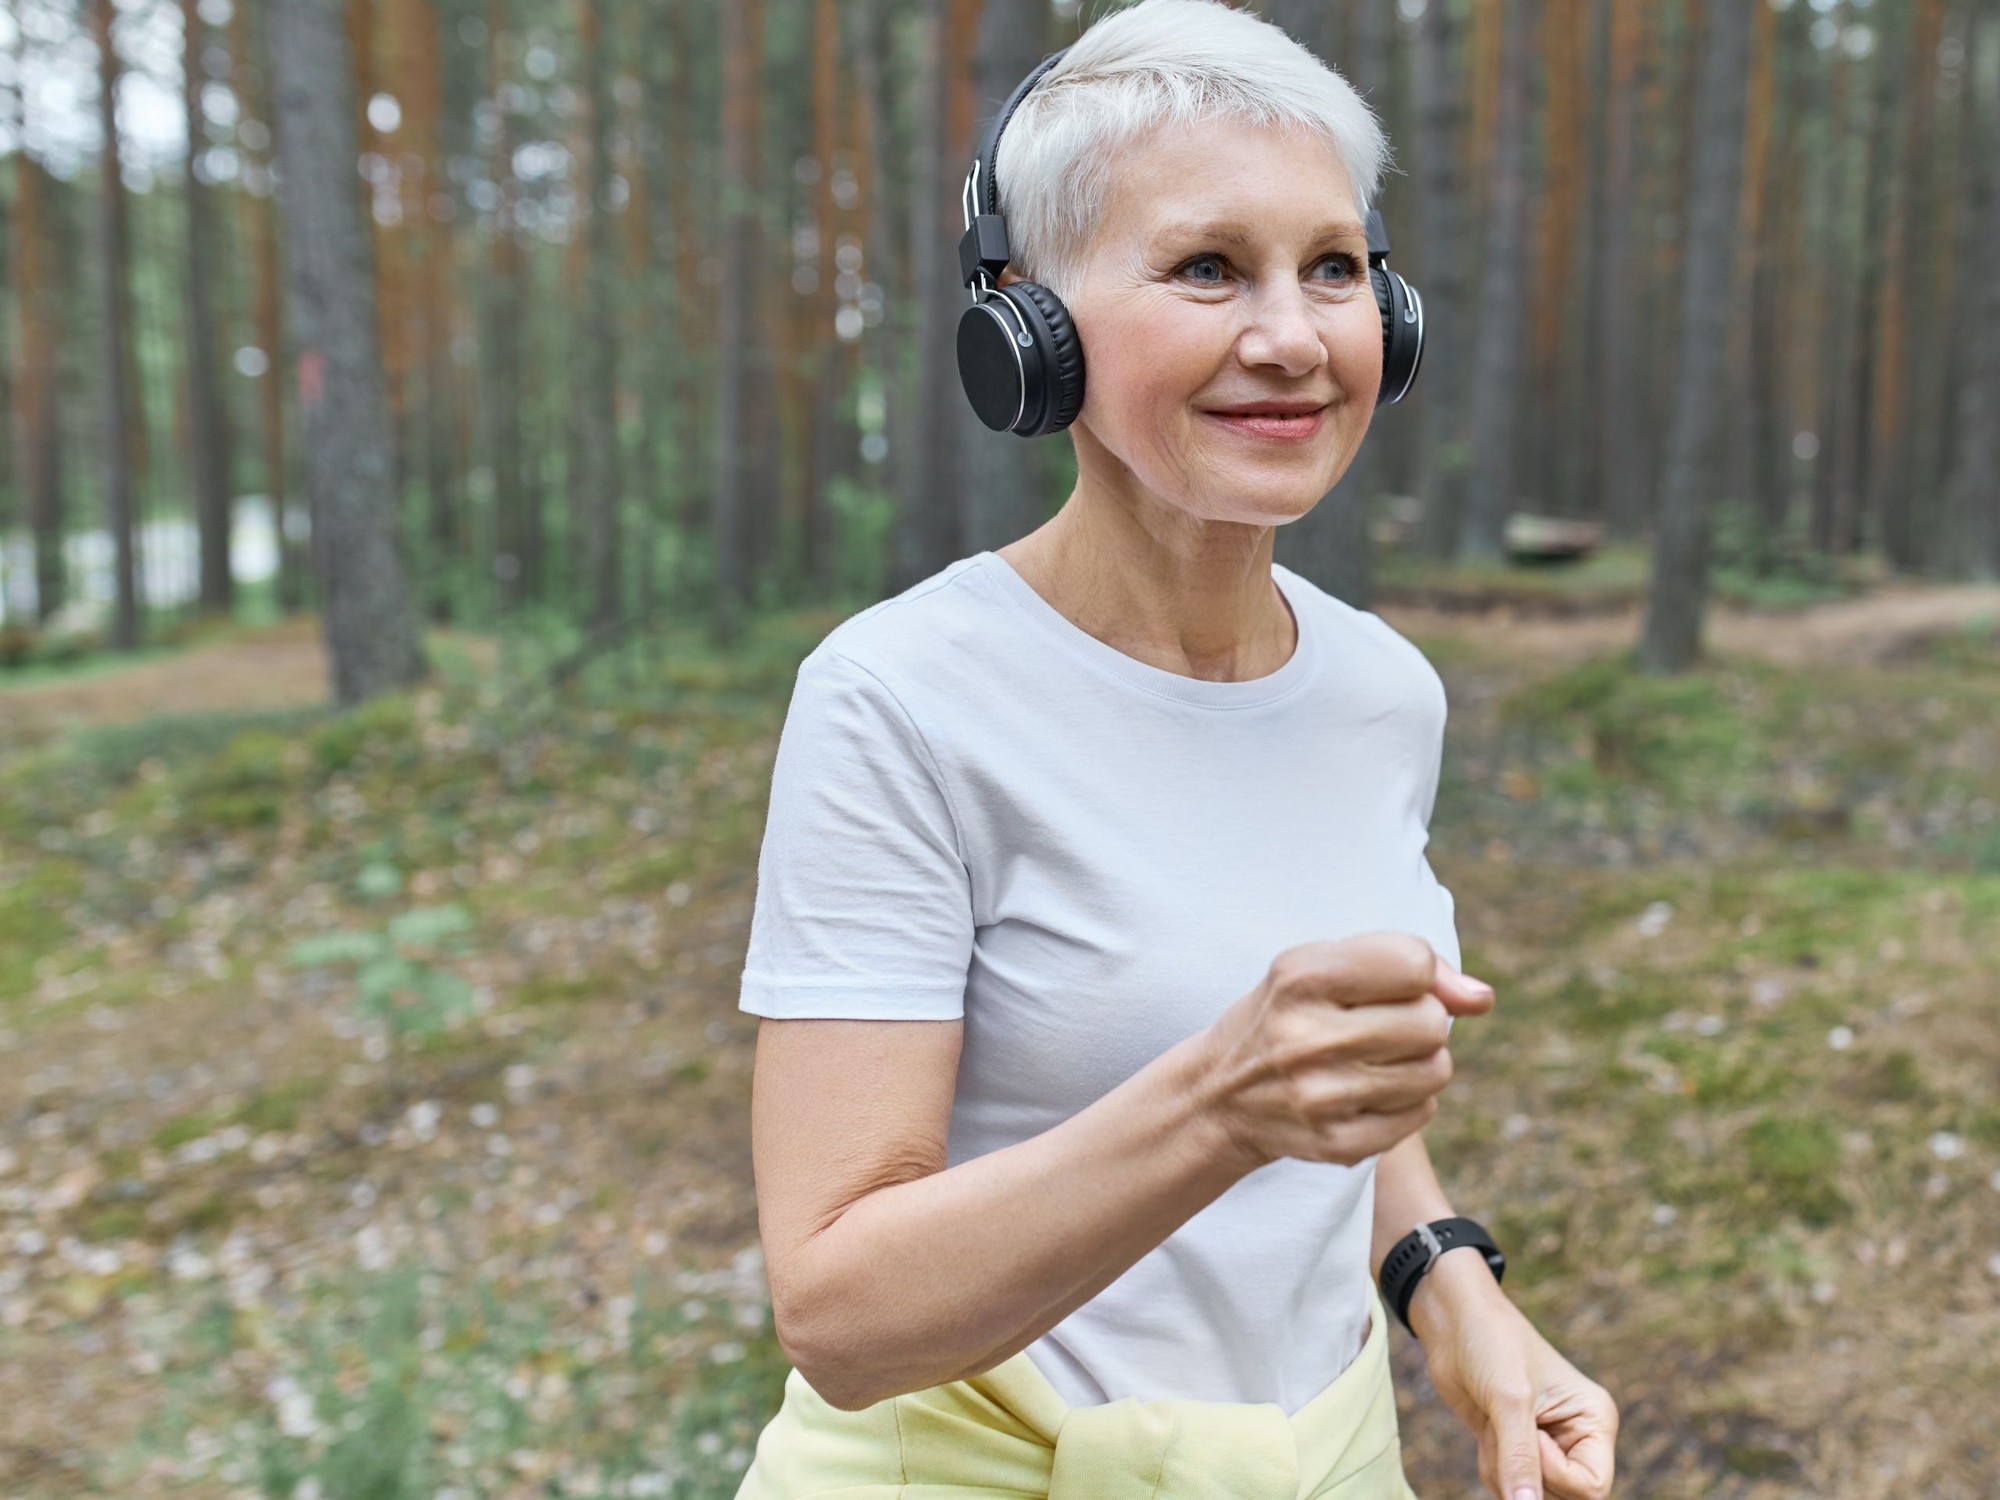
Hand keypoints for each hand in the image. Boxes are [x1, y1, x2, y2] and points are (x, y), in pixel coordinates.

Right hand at [1198, 932, 1495, 1170]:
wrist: (1219, 1093)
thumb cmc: (1289, 1013)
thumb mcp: (1325, 965)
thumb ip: (1410, 964)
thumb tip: (1483, 999)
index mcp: (1301, 977)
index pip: (1413, 962)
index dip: (1415, 973)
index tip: (1386, 984)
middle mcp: (1306, 1037)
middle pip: (1431, 1022)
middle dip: (1420, 1020)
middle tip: (1381, 1027)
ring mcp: (1321, 1097)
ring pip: (1436, 1070)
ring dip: (1420, 1062)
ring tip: (1377, 1059)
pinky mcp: (1335, 1143)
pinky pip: (1421, 1113)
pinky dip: (1409, 1101)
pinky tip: (1370, 1092)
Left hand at [1409, 1256, 1618, 1499]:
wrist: (1453, 1324)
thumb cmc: (1491, 1344)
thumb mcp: (1508, 1400)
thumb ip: (1519, 1459)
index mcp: (1595, 1420)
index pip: (1591, 1488)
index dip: (1553, 1474)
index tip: (1528, 1436)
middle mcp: (1578, 1439)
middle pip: (1562, 1497)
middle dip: (1523, 1474)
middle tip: (1502, 1430)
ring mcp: (1548, 1448)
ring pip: (1532, 1496)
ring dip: (1502, 1472)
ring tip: (1493, 1426)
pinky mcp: (1518, 1451)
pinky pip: (1510, 1488)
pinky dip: (1492, 1470)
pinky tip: (1486, 1433)